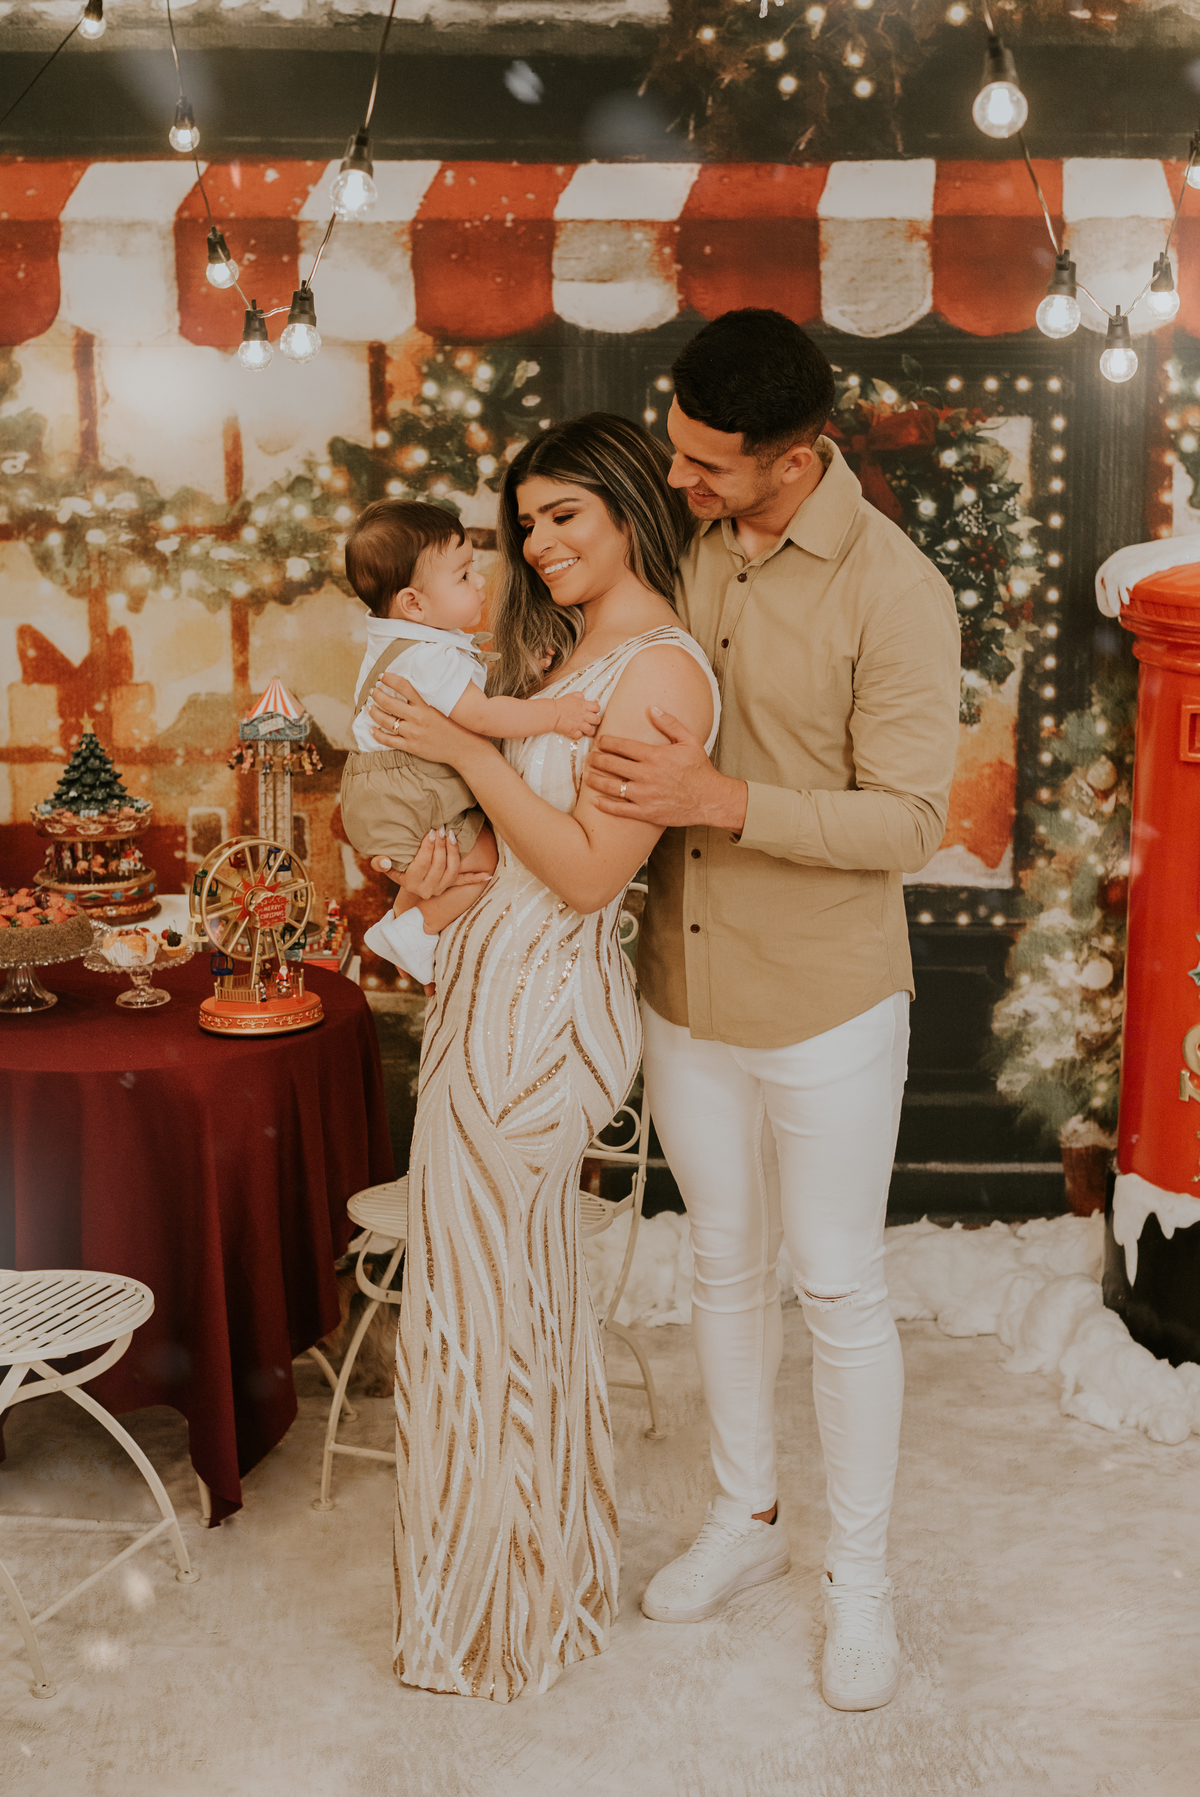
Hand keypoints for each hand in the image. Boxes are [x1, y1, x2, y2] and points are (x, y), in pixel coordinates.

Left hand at [367, 673, 473, 767]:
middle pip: (389, 703)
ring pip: (385, 721)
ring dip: (374, 713)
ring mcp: (413, 733)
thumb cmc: (460, 725)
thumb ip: (436, 693)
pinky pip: (389, 740)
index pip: (403, 686)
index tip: (382, 676)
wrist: (466, 748)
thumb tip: (428, 680)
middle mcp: (418, 717)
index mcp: (427, 704)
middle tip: (372, 691)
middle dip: (377, 695)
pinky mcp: (412, 747)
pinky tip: (372, 729)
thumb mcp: (449, 705)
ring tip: (369, 708)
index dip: (389, 679)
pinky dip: (378, 734)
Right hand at [380, 829, 492, 901]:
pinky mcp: (451, 886)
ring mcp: (441, 888)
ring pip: (452, 870)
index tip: (429, 832)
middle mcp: (427, 889)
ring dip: (453, 852)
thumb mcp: (385, 866)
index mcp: (411, 883)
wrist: (409, 885)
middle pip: (438, 865)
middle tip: (440, 828)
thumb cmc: (396, 869)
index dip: (427, 848)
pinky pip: (464, 882)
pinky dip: (476, 878)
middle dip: (440, 845)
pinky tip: (488, 874)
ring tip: (451, 835)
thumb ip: (380, 863)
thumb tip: (384, 859)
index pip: (422, 864)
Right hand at [552, 693, 601, 739]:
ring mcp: (579, 725)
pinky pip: (580, 736)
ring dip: (590, 731)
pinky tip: (577, 732)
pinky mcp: (573, 732)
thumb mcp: (570, 696)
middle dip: (596, 721)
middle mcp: (584, 716)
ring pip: (591, 730)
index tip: (593, 711)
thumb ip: (579, 696)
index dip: (596, 709)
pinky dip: (578, 735)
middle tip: (592, 722)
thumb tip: (583, 697)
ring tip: (588, 730)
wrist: (552, 713)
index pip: (597, 707)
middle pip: (597, 720)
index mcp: (584, 706)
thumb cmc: (560, 704)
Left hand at [584, 707, 748, 832]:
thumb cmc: (700, 769)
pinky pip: (620, 809)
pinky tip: (595, 801)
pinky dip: (604, 805)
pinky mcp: (646, 812)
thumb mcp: (689, 740)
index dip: (606, 742)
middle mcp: (646, 775)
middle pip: (612, 764)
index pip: (622, 746)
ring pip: (611, 787)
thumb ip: (669, 723)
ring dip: (595, 780)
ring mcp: (644, 795)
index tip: (599, 741)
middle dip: (596, 759)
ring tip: (587, 776)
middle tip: (589, 757)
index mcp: (654, 756)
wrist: (710, 799)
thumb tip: (652, 708)